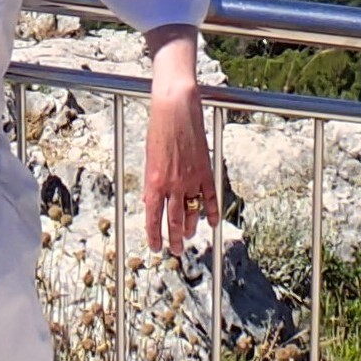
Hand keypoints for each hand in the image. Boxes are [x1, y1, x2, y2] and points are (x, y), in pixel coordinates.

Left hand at [144, 62, 215, 255]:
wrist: (174, 110)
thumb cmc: (157, 130)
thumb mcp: (148, 159)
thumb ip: (151, 182)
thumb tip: (152, 200)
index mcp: (153, 182)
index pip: (152, 217)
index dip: (154, 235)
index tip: (156, 247)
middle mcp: (172, 185)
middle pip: (173, 220)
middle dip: (174, 239)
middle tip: (175, 251)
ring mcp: (190, 180)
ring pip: (192, 212)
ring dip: (190, 228)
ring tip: (188, 238)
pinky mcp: (205, 172)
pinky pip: (210, 198)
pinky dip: (211, 211)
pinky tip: (211, 222)